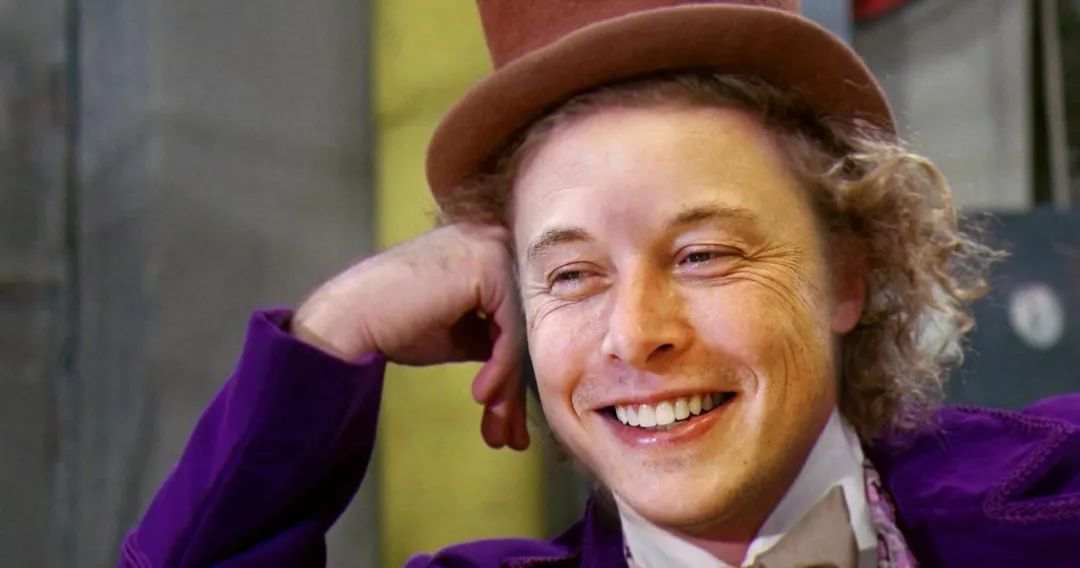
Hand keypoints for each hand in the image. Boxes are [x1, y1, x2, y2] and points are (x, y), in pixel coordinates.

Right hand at [292, 224, 528, 449]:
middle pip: (523, 325)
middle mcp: (496, 240)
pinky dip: (502, 368)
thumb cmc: (394, 325)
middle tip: (509, 438)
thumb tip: (530, 370)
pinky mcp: (489, 264)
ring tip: (496, 430)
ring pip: (520, 331)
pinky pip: (510, 328)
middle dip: (516, 388)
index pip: (517, 317)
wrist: (347, 319)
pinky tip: (482, 397)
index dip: (513, 372)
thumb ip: (495, 337)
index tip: (506, 420)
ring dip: (509, 388)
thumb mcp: (460, 333)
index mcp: (489, 249)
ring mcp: (494, 248)